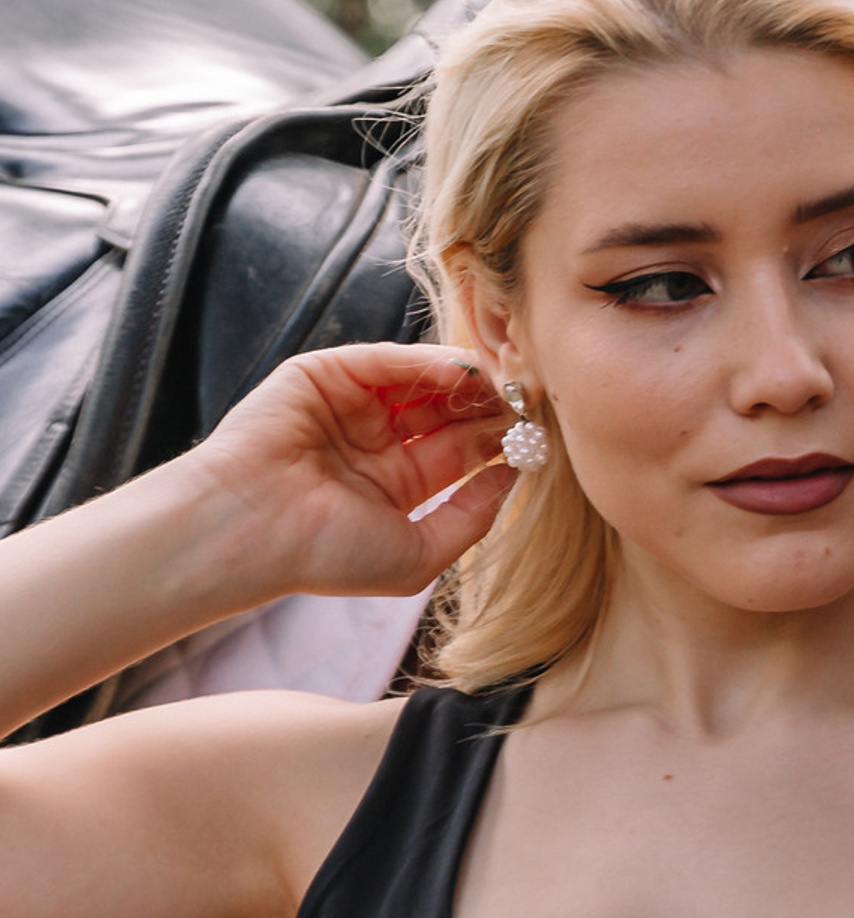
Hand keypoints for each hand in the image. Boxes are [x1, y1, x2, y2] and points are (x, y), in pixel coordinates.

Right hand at [182, 342, 519, 601]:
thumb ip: (471, 518)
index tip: (539, 434)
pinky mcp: (322, 377)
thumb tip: (512, 478)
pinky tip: (463, 371)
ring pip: (421, 383)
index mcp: (396, 485)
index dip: (500, 442)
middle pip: (448, 413)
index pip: (461, 453)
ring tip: (504, 382)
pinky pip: (383, 361)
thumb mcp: (420, 553)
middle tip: (532, 398)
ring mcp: (349, 408)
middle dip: (488, 406)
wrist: (250, 531)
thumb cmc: (327, 556)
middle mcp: (375, 444)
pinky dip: (425, 362)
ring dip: (465, 381)